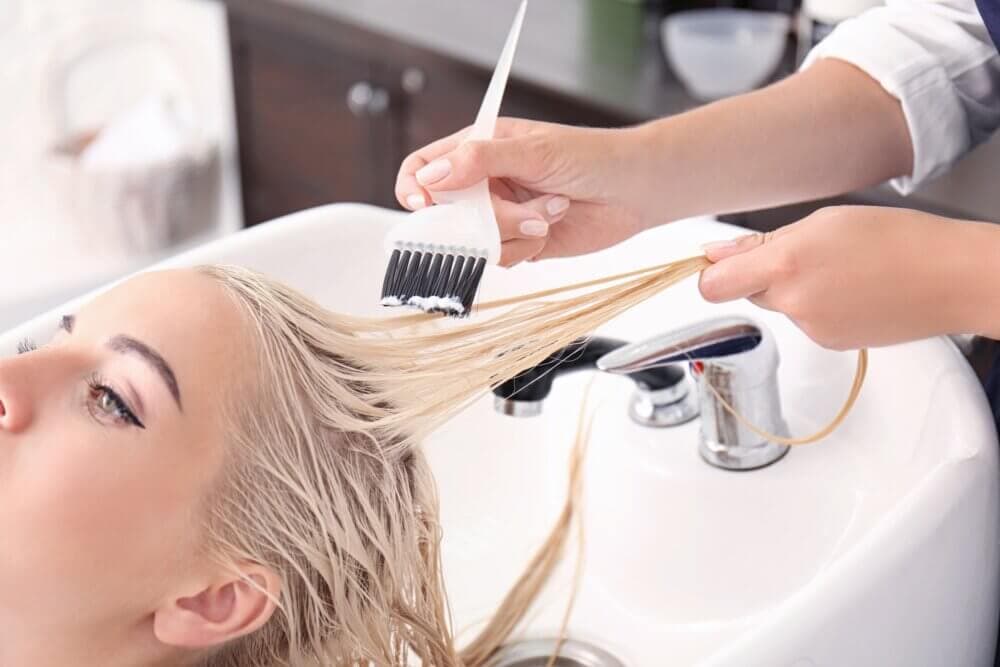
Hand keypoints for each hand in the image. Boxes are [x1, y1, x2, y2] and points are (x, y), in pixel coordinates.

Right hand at [395, 118, 654, 265]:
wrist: (636, 191)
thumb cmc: (592, 156)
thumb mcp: (535, 151)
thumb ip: (481, 160)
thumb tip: (432, 175)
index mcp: (480, 148)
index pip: (425, 166)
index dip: (416, 185)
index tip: (422, 203)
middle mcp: (485, 183)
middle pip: (447, 212)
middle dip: (483, 217)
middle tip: (519, 210)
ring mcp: (499, 216)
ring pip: (474, 241)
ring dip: (512, 232)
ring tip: (549, 211)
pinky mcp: (519, 242)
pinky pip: (500, 258)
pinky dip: (524, 248)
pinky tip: (550, 228)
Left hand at [698, 206, 999, 348]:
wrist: (950, 278)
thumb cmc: (897, 239)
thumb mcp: (824, 222)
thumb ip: (762, 242)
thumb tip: (717, 253)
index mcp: (786, 264)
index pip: (713, 285)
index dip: (710, 274)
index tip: (716, 264)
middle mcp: (794, 301)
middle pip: (747, 292)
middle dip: (762, 275)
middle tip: (802, 254)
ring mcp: (812, 328)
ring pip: (780, 306)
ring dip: (794, 290)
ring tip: (839, 270)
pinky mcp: (830, 343)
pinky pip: (805, 321)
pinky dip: (818, 307)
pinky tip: (851, 290)